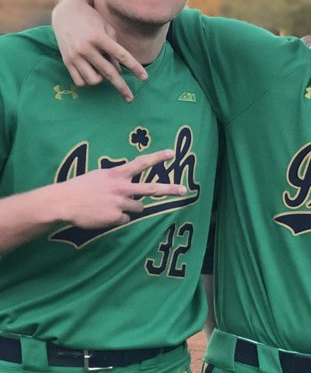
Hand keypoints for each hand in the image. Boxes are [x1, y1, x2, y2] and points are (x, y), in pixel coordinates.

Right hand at [51, 149, 186, 228]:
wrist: (63, 202)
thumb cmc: (80, 188)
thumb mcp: (99, 176)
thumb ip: (116, 178)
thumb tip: (129, 183)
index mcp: (117, 174)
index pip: (141, 163)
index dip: (158, 157)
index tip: (172, 152)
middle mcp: (122, 187)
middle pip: (152, 189)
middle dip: (170, 189)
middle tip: (184, 190)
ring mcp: (120, 203)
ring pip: (138, 208)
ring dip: (129, 207)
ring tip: (110, 205)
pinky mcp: (116, 217)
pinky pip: (124, 219)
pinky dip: (116, 218)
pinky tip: (103, 214)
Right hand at [52, 0, 145, 102]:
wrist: (66, 12)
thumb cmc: (92, 19)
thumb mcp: (107, 29)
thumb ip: (115, 50)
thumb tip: (119, 71)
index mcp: (99, 38)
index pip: (122, 56)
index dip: (135, 68)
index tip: (145, 78)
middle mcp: (86, 48)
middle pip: (109, 73)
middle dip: (122, 87)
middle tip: (130, 98)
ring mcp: (74, 55)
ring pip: (93, 80)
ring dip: (102, 79)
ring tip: (103, 71)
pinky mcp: (66, 60)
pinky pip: (80, 81)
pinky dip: (88, 81)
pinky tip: (92, 74)